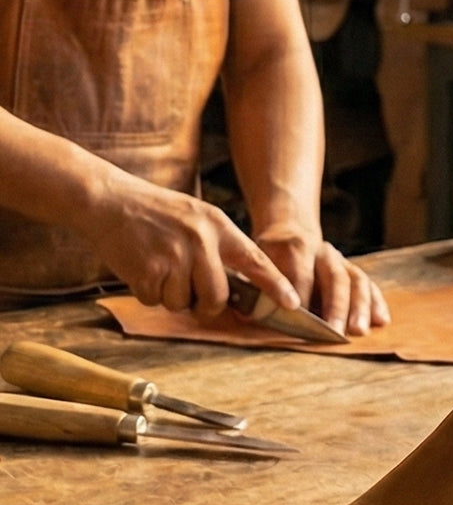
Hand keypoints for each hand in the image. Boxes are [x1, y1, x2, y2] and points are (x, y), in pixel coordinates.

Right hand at [85, 177, 301, 318]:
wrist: (107, 199)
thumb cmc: (153, 213)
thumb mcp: (195, 218)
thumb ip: (217, 248)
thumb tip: (235, 290)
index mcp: (216, 225)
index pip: (255, 261)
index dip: (276, 286)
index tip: (294, 304)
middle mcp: (200, 240)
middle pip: (217, 298)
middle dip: (205, 304)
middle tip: (190, 289)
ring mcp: (174, 256)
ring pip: (184, 303)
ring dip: (171, 295)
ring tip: (158, 265)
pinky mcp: (148, 271)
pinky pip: (157, 302)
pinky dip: (148, 292)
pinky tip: (142, 267)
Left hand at [255, 228, 390, 336]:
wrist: (289, 229)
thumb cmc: (268, 256)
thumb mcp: (256, 261)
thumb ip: (255, 285)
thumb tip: (249, 312)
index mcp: (292, 247)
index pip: (299, 273)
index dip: (301, 296)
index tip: (300, 319)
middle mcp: (321, 250)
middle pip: (333, 277)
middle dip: (335, 306)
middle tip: (335, 331)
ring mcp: (340, 259)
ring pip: (355, 279)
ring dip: (359, 307)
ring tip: (359, 330)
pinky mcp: (353, 268)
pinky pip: (369, 283)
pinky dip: (376, 302)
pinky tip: (382, 320)